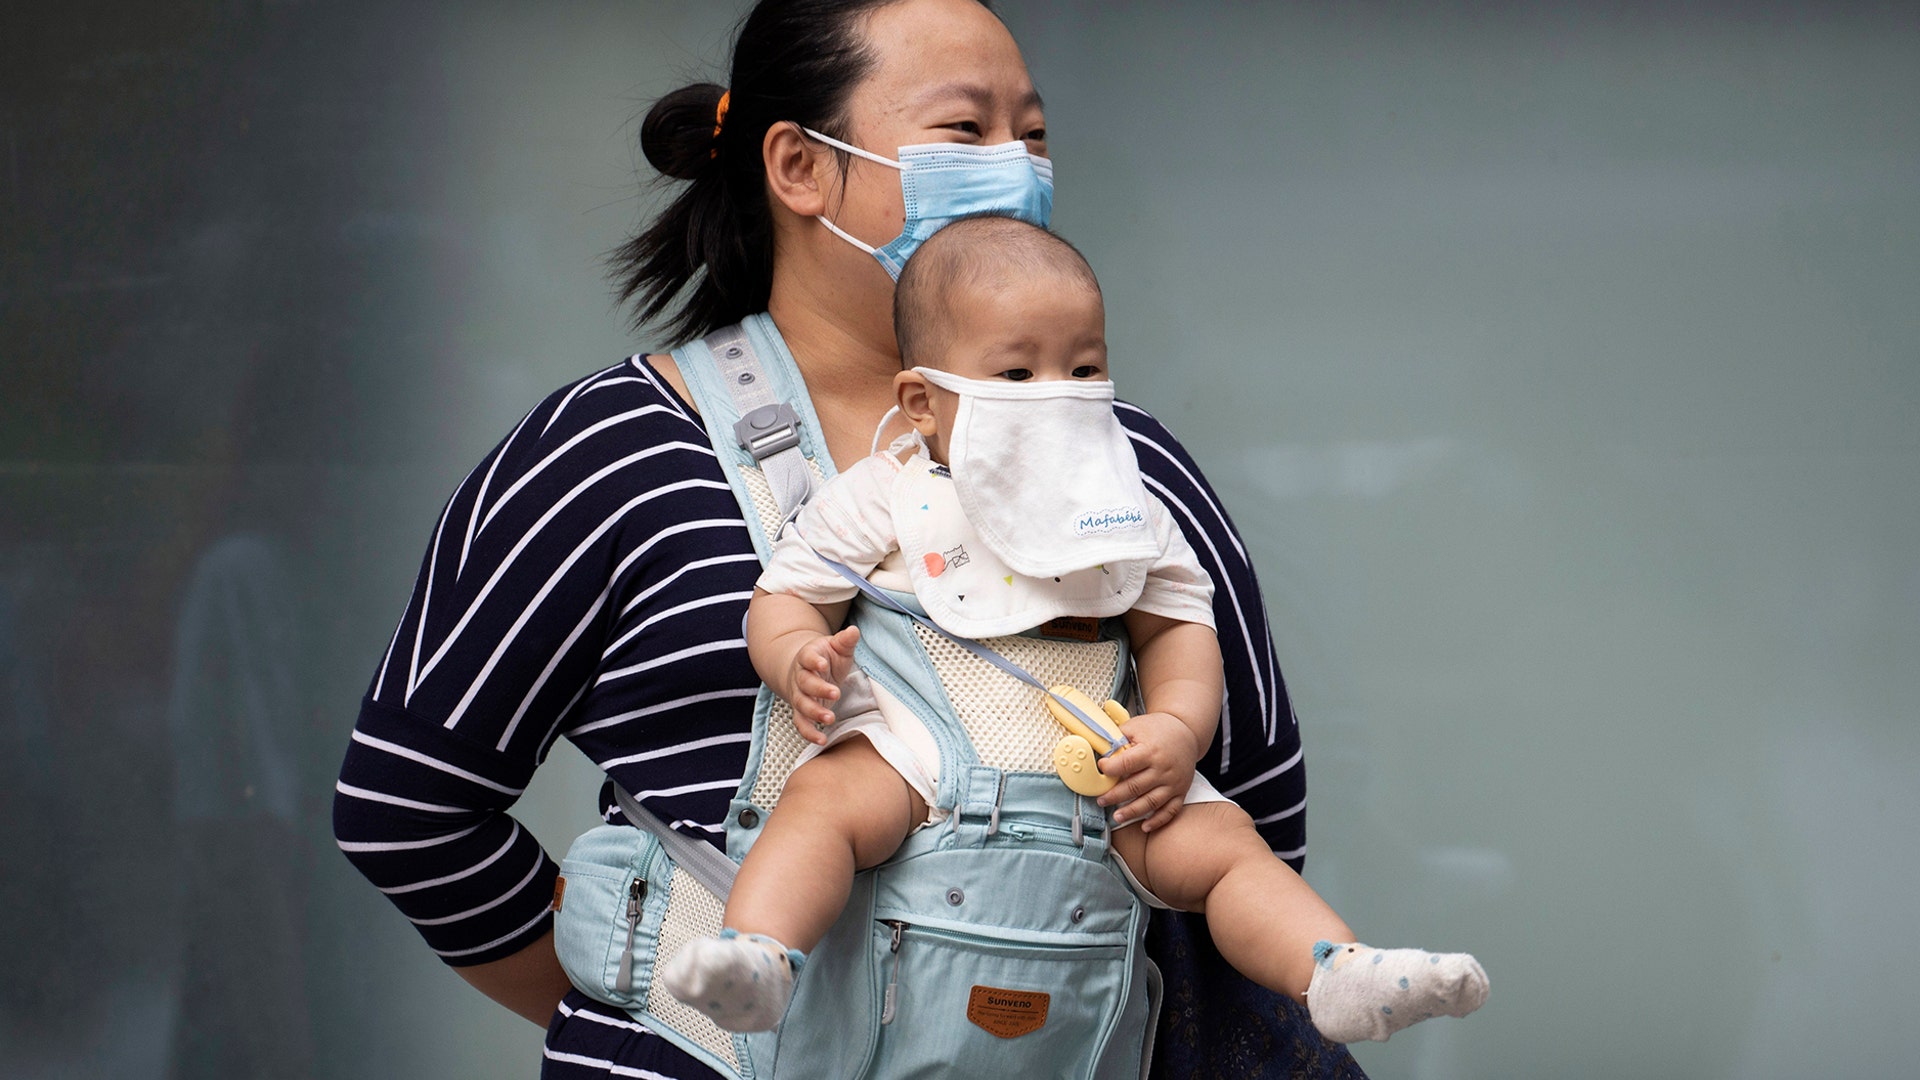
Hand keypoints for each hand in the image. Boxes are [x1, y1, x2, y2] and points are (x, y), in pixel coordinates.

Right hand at [786, 625, 860, 745]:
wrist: (805, 670)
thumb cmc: (826, 657)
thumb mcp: (836, 647)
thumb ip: (845, 640)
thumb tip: (854, 631)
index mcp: (807, 657)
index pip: (807, 657)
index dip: (813, 661)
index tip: (823, 664)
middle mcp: (800, 677)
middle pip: (804, 683)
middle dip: (818, 689)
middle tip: (835, 693)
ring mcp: (799, 695)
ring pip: (801, 704)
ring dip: (814, 712)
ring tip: (829, 718)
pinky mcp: (801, 711)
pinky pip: (801, 723)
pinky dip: (809, 733)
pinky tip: (822, 740)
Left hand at [1095, 712, 1199, 831]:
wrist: (1187, 733)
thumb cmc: (1158, 729)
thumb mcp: (1137, 726)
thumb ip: (1119, 738)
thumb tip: (1099, 751)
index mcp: (1150, 751)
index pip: (1126, 764)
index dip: (1109, 768)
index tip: (1101, 768)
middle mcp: (1163, 769)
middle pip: (1135, 787)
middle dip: (1115, 796)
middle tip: (1101, 800)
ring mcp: (1173, 782)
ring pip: (1151, 802)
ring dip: (1132, 812)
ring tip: (1117, 817)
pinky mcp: (1181, 791)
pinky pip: (1171, 810)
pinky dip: (1158, 821)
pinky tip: (1145, 826)